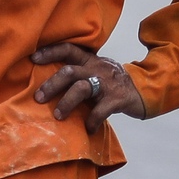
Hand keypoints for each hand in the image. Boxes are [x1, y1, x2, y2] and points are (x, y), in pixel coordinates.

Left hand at [31, 43, 146, 135]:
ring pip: (82, 88)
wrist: (145, 89)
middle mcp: (97, 69)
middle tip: (38, 98)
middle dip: (51, 85)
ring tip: (58, 116)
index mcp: (89, 60)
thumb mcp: (95, 71)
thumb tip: (44, 82)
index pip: (68, 49)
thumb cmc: (111, 83)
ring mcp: (108, 83)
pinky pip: (100, 110)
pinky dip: (91, 120)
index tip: (33, 58)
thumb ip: (77, 72)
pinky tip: (87, 128)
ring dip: (66, 102)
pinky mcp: (118, 99)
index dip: (50, 52)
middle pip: (70, 71)